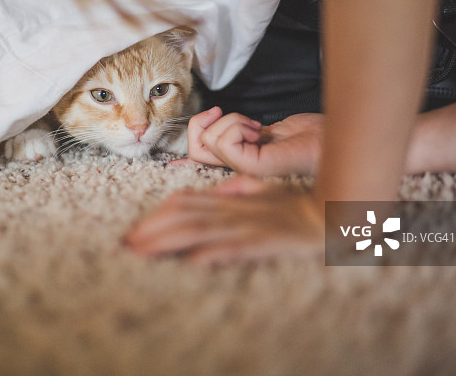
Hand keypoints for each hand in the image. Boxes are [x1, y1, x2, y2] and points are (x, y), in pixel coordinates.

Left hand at [124, 176, 324, 263]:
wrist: (329, 213)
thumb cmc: (294, 205)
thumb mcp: (260, 191)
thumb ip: (234, 191)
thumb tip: (208, 196)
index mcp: (229, 199)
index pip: (183, 202)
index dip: (156, 215)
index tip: (135, 232)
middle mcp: (232, 210)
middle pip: (182, 216)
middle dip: (151, 230)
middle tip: (126, 247)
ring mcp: (246, 224)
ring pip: (198, 229)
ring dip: (166, 242)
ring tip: (142, 254)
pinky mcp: (262, 240)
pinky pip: (231, 247)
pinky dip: (209, 254)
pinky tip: (189, 263)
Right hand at [184, 107, 323, 176]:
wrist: (338, 136)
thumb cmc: (309, 134)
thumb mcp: (264, 129)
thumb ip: (238, 132)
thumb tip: (209, 124)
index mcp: (240, 162)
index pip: (198, 157)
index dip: (192, 137)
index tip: (209, 119)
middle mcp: (239, 170)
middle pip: (195, 150)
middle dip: (202, 123)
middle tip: (232, 116)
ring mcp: (245, 171)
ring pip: (208, 141)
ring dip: (230, 121)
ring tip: (257, 126)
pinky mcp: (254, 167)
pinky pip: (225, 143)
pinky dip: (237, 127)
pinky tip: (260, 132)